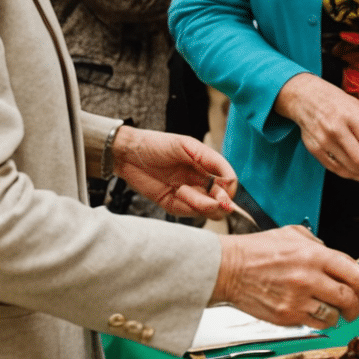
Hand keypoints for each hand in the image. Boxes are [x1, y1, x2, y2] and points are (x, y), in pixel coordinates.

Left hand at [111, 126, 236, 218]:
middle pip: (223, 202)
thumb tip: (231, 180)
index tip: (222, 193)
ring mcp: (188, 195)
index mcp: (207, 166)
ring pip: (208, 211)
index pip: (230, 184)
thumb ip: (211, 160)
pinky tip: (177, 193)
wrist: (127, 153)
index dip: (228, 192)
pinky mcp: (173, 205)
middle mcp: (201, 182)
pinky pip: (188, 213)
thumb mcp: (188, 146)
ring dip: (200, 204)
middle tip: (212, 200)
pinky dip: (187, 207)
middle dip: (218, 203)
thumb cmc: (156, 144)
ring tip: (183, 190)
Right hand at [213, 226, 358, 328]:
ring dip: (338, 315)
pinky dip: (320, 321)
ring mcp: (298, 299)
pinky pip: (315, 324)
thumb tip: (337, 257)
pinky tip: (314, 313)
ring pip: (334, 315)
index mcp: (315, 255)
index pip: (356, 274)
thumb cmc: (256, 250)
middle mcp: (310, 277)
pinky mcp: (286, 316)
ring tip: (333, 310)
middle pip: (350, 299)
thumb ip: (318, 244)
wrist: (226, 269)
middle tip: (358, 307)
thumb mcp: (291, 234)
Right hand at [275, 73, 358, 181]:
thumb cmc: (335, 100)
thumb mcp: (357, 106)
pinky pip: (335, 168)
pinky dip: (349, 175)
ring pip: (349, 167)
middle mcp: (337, 130)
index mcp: (352, 117)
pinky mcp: (315, 149)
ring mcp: (324, 141)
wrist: (305, 97)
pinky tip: (358, 174)